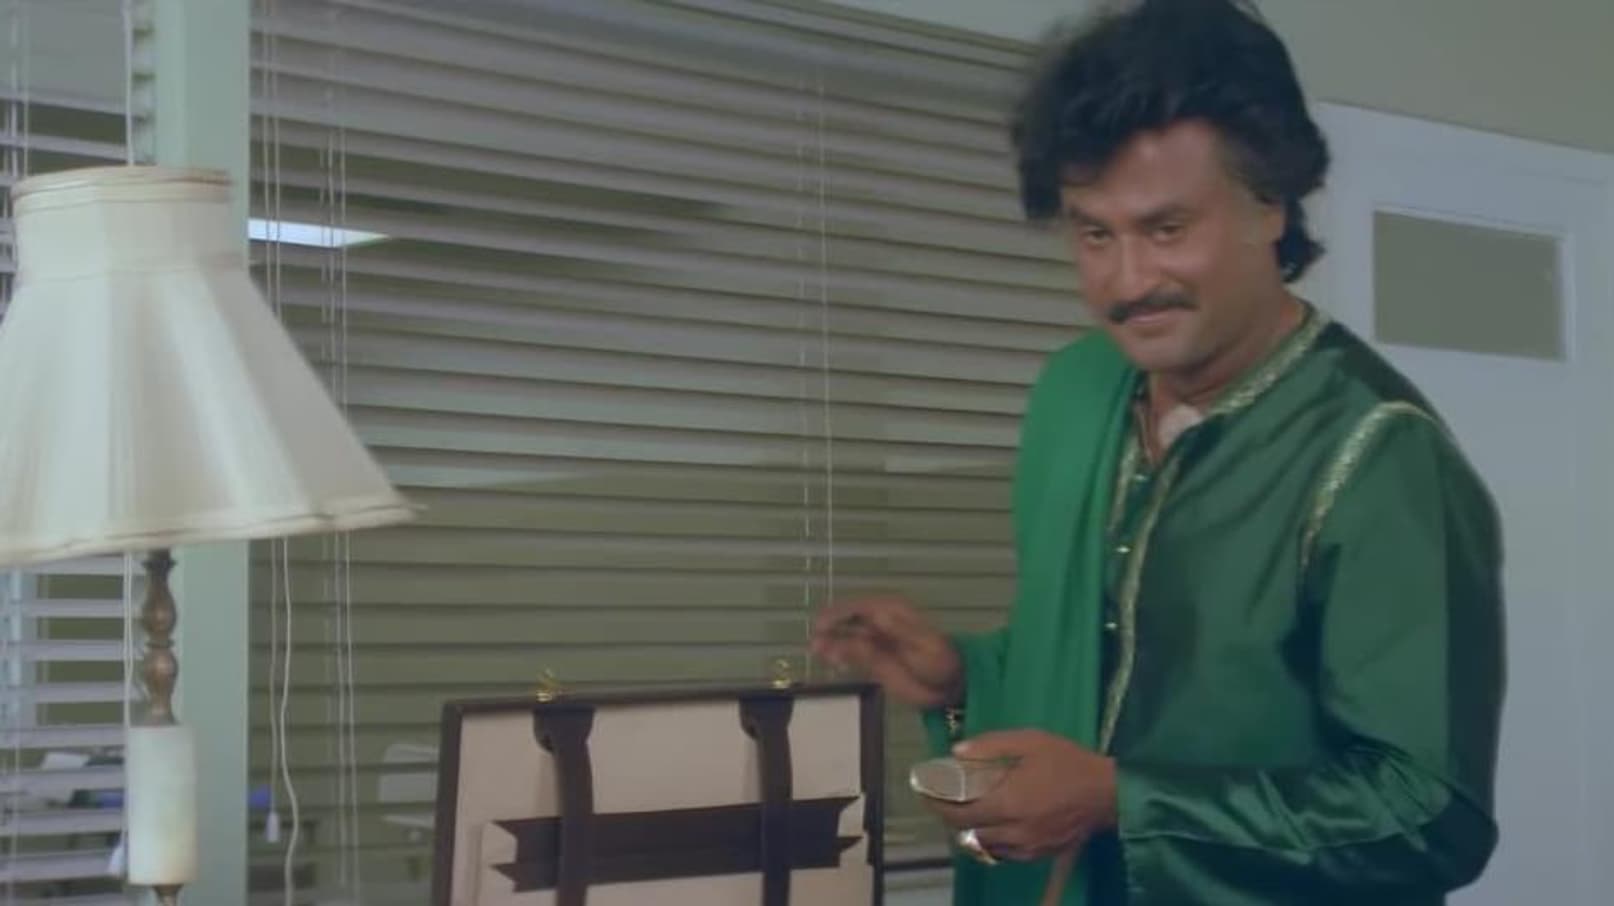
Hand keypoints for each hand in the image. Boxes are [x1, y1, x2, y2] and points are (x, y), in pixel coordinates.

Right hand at [809, 595, 962, 708]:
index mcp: (892, 612)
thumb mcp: (922, 645)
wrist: (949, 685)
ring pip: (846, 636)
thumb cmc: (939, 661)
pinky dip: (838, 654)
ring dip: (831, 642)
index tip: (822, 623)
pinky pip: (851, 652)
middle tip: (815, 641)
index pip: (860, 606)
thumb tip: (874, 616)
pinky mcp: (873, 658)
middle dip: (830, 628)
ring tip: (817, 652)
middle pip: (848, 620)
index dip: (839, 613)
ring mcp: (875, 640)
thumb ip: (897, 631)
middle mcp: (880, 622)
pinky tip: (830, 660)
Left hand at [928, 729, 1116, 862]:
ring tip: (967, 811)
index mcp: (1008, 804)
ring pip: (984, 847)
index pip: (959, 814)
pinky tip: (994, 825)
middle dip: (950, 818)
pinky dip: (992, 841)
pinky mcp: (1039, 855)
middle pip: (967, 833)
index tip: (927, 793)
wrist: (1108, 793)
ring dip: (971, 831)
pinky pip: (1004, 854)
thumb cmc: (1069, 762)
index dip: (938, 806)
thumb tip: (957, 752)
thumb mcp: (1031, 741)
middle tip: (944, 800)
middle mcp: (1013, 831)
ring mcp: (1026, 847)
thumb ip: (992, 745)